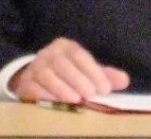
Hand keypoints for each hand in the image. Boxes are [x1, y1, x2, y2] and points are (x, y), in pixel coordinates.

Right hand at [10, 37, 129, 102]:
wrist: (35, 80)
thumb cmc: (67, 75)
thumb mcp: (85, 72)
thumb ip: (104, 75)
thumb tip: (125, 80)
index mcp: (65, 46)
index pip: (80, 55)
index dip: (93, 71)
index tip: (105, 88)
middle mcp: (48, 53)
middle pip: (63, 63)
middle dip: (78, 79)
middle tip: (91, 95)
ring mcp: (35, 67)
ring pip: (47, 74)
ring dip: (62, 88)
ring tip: (76, 100)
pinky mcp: (25, 83)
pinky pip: (33, 87)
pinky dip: (45, 95)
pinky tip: (56, 103)